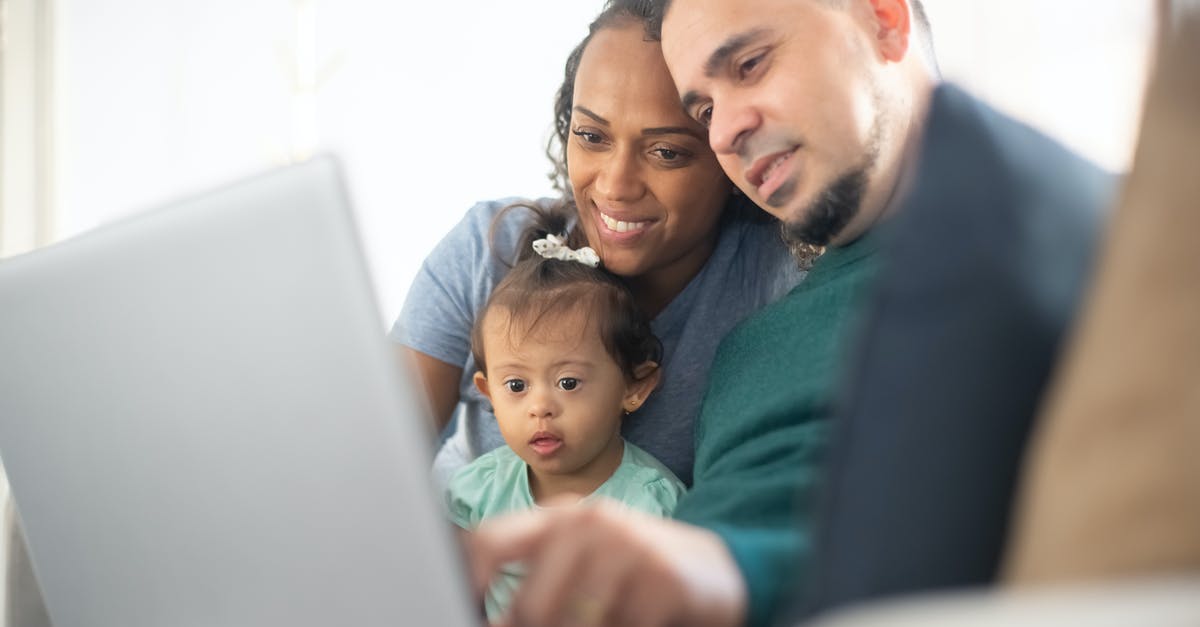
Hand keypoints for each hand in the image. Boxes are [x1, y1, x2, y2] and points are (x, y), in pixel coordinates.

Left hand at [466, 500, 746, 626]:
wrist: (716, 567)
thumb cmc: (634, 566)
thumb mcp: (582, 554)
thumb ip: (534, 572)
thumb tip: (478, 606)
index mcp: (562, 518)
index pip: (491, 542)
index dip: (467, 580)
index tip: (459, 609)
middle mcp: (590, 525)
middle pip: (530, 606)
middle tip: (565, 626)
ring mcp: (629, 550)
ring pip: (573, 625)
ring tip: (608, 620)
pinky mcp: (663, 582)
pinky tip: (639, 621)